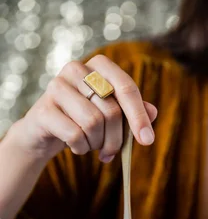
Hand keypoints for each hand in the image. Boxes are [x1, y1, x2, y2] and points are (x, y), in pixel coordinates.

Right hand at [20, 54, 157, 162]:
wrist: (46, 131)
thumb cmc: (84, 120)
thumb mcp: (112, 116)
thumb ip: (133, 112)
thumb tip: (152, 112)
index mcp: (98, 66)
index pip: (126, 88)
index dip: (139, 117)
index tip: (147, 141)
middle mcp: (76, 69)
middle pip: (112, 111)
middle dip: (116, 139)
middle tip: (111, 152)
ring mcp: (57, 86)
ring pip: (93, 123)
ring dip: (96, 144)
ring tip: (91, 145)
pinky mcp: (44, 109)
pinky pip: (75, 134)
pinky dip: (81, 148)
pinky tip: (76, 146)